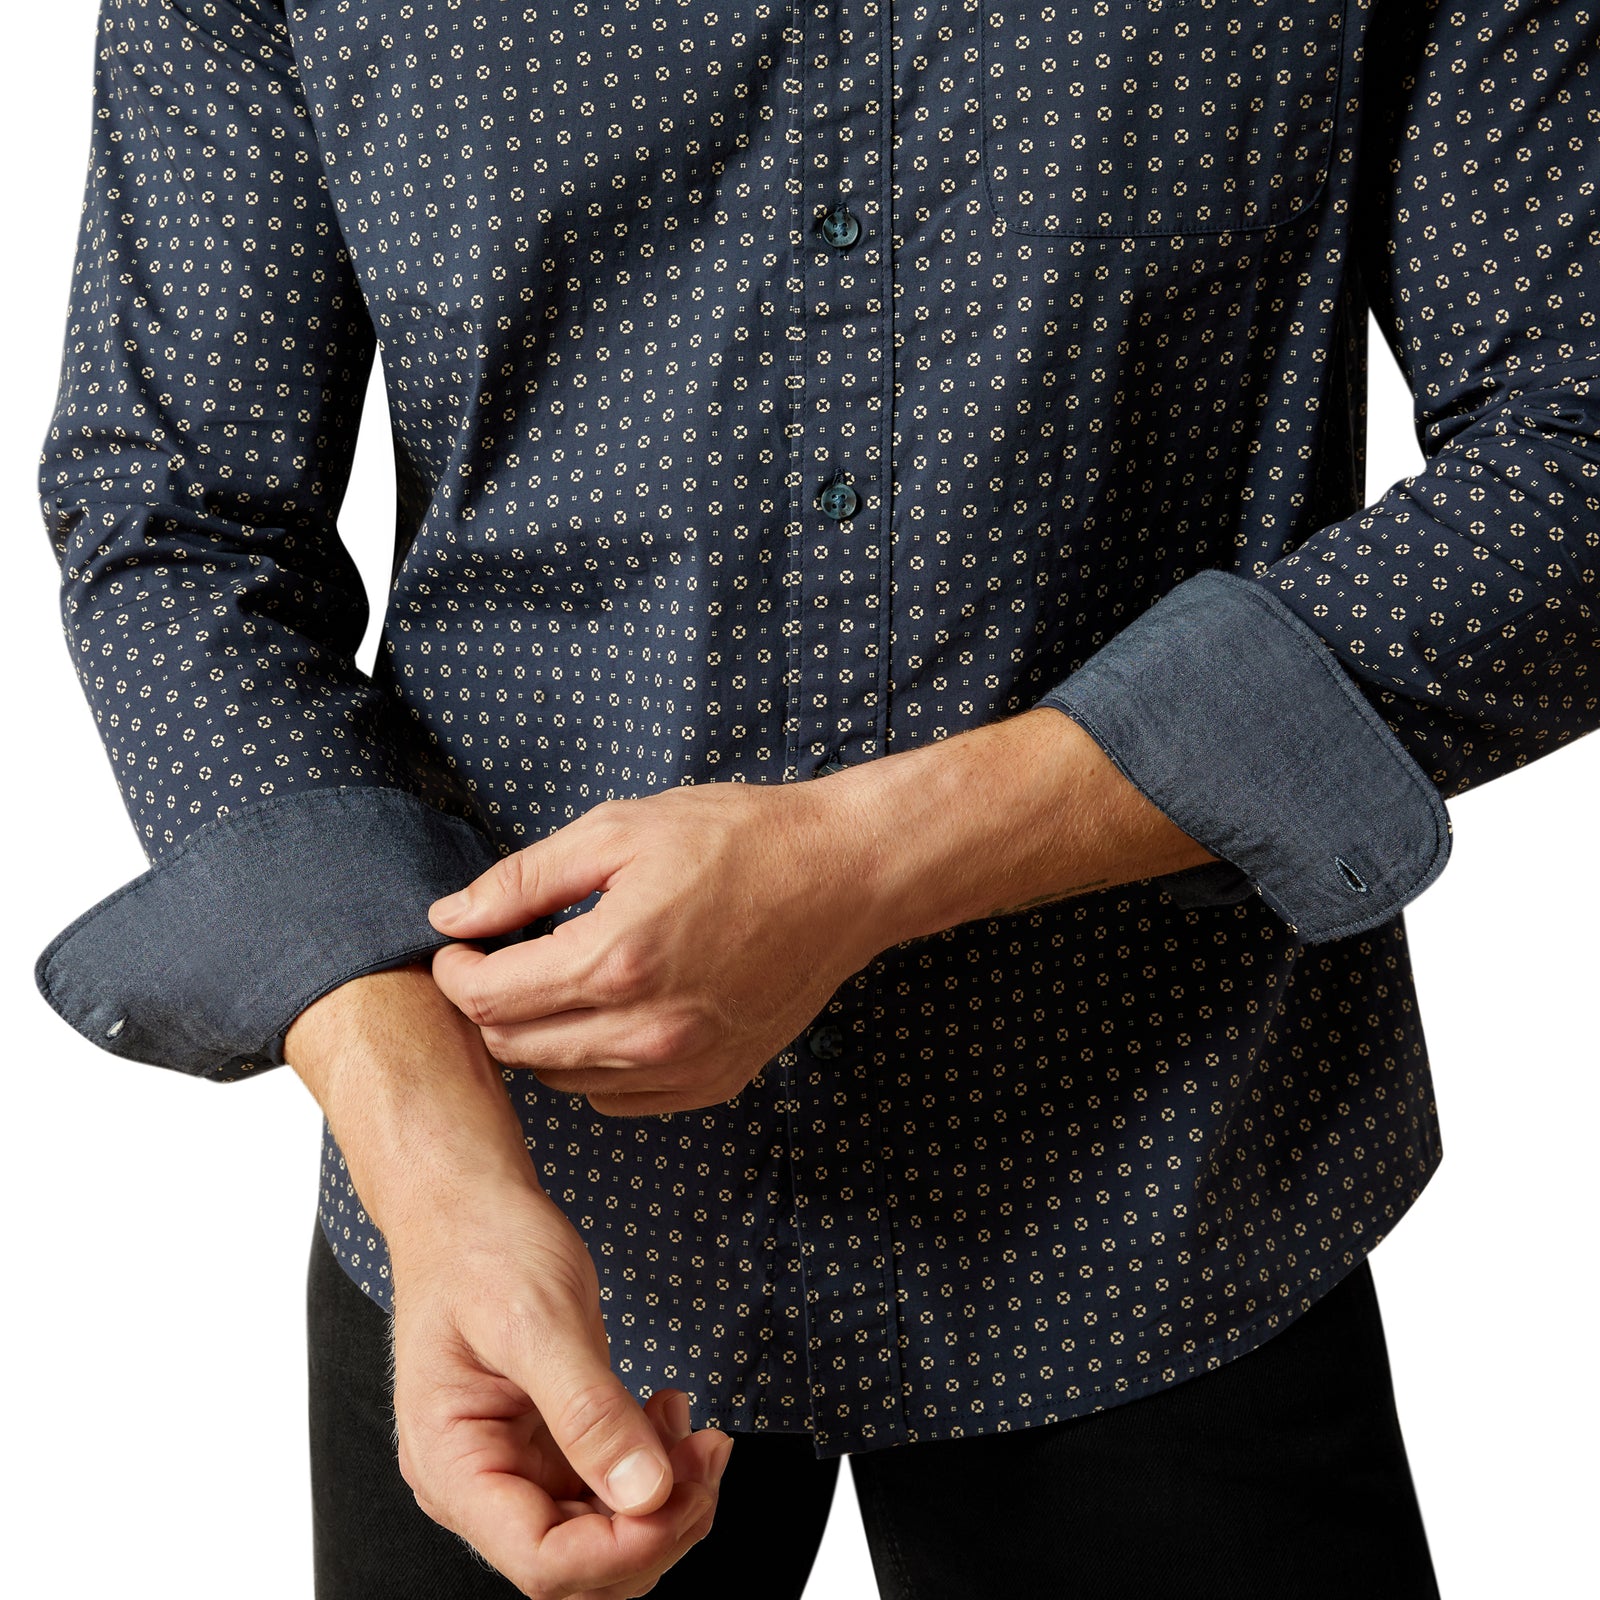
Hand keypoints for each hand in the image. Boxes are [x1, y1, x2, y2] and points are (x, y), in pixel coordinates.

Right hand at [389, 1173, 733, 1599]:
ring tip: (694, 1427)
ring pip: (602, 1531)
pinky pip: (606, 1485)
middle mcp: (478, 1481)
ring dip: (664, 1493)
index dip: (624, 1546)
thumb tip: (646, 1492)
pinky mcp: (545, 1443)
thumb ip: (589, 1410)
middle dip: (658, 1521)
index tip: (684, 1489)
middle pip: (580, 1561)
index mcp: (454, 1466)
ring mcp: (513, 1465)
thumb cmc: (481, 1248)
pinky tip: (667, 1410)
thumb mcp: (539, 1320)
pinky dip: (651, 1462)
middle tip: (708, 1451)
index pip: (543, 1560)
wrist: (467, 1205)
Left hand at [426, 777, 892, 1114]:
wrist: (843, 876)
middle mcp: (646, 1030)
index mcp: (615, 960)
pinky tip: (610, 1011)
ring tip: (558, 979)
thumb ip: (524, 879)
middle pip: (514, 1047)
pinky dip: (592, 1063)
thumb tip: (450, 917)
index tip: (459, 944)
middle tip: (501, 958)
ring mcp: (683, 1065)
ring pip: (559, 1078)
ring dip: (539, 1034)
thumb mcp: (619, 831)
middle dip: (488, 1003)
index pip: (488, 997)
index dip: (455, 971)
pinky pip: (616, 1097)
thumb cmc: (739, 839)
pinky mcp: (713, 1081)